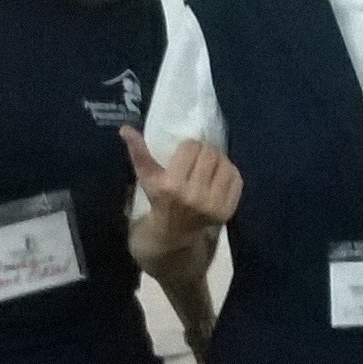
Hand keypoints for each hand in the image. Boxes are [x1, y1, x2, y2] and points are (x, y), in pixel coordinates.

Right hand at [120, 127, 241, 238]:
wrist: (173, 234)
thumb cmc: (159, 200)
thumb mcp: (147, 178)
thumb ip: (139, 153)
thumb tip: (125, 129)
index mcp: (171, 186)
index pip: (191, 148)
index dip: (189, 146)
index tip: (185, 152)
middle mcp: (193, 196)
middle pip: (209, 154)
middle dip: (204, 151)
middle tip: (199, 156)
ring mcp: (213, 205)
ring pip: (225, 164)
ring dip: (219, 160)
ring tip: (210, 164)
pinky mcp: (227, 211)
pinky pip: (236, 180)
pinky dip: (230, 173)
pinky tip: (219, 175)